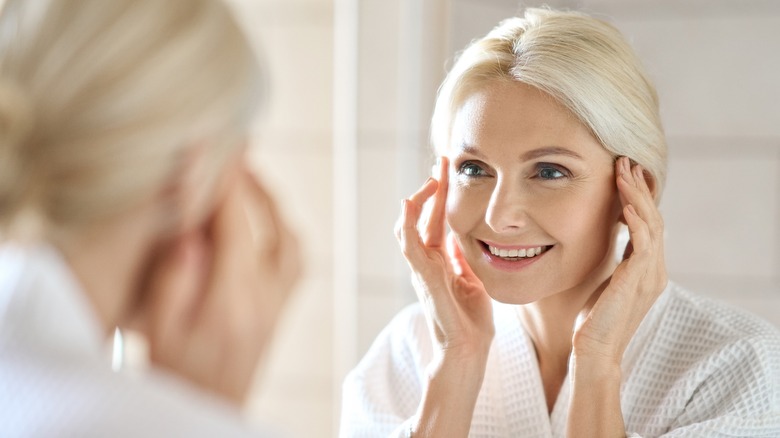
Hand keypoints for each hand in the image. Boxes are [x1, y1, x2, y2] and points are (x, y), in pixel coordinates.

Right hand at [139, 166, 300, 404]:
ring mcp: (278, 306)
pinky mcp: (280, 312)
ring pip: (292, 241)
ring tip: (246, 180)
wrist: (205, 416)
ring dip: (272, 205)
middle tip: (232, 152)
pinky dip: (283, 231)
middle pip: (270, 226)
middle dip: (251, 183)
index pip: (234, 225)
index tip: (215, 144)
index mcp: (231, 301)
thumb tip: (192, 227)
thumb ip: (174, 278)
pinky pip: (296, 262)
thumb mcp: (157, 331)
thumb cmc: (172, 375)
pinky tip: (262, 221)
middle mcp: (265, 300)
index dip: (224, 180)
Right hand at [395, 156, 493, 362]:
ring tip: (432, 177)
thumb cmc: (470, 320)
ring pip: (409, 226)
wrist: (468, 349)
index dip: (440, 194)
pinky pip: (409, 245)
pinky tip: (409, 203)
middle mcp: (426, 261)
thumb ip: (461, 259)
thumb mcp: (471, 279)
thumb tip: (459, 238)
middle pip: (422, 216)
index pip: (435, 219)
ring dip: (419, 199)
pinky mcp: (423, 277)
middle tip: (443, 161)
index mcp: (438, 260)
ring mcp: (421, 269)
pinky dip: (407, 223)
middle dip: (431, 187)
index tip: (450, 169)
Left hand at [572, 156, 667, 367]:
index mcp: (648, 268)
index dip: (639, 195)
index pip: (648, 222)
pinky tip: (625, 205)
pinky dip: (636, 222)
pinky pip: (644, 245)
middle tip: (626, 161)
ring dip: (636, 196)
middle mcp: (654, 269)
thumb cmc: (594, 319)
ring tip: (623, 172)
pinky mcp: (638, 282)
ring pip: (651, 224)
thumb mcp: (606, 281)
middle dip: (639, 187)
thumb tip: (606, 239)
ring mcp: (649, 275)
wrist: (595, 350)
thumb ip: (614, 262)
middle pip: (653, 217)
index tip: (626, 171)